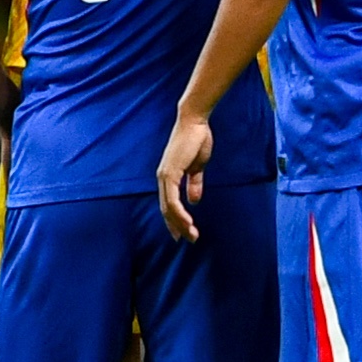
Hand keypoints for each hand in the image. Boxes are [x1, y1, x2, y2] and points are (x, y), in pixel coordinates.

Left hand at [156, 113, 213, 240]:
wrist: (195, 122)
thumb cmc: (197, 140)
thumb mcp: (197, 166)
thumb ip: (194, 182)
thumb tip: (194, 200)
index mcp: (169, 177)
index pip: (169, 204)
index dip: (175, 220)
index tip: (184, 234)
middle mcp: (163, 178)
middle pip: (167, 210)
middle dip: (178, 227)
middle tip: (189, 240)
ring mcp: (165, 176)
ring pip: (169, 208)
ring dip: (180, 224)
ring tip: (191, 235)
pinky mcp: (170, 173)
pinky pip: (173, 199)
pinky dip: (179, 212)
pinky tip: (188, 222)